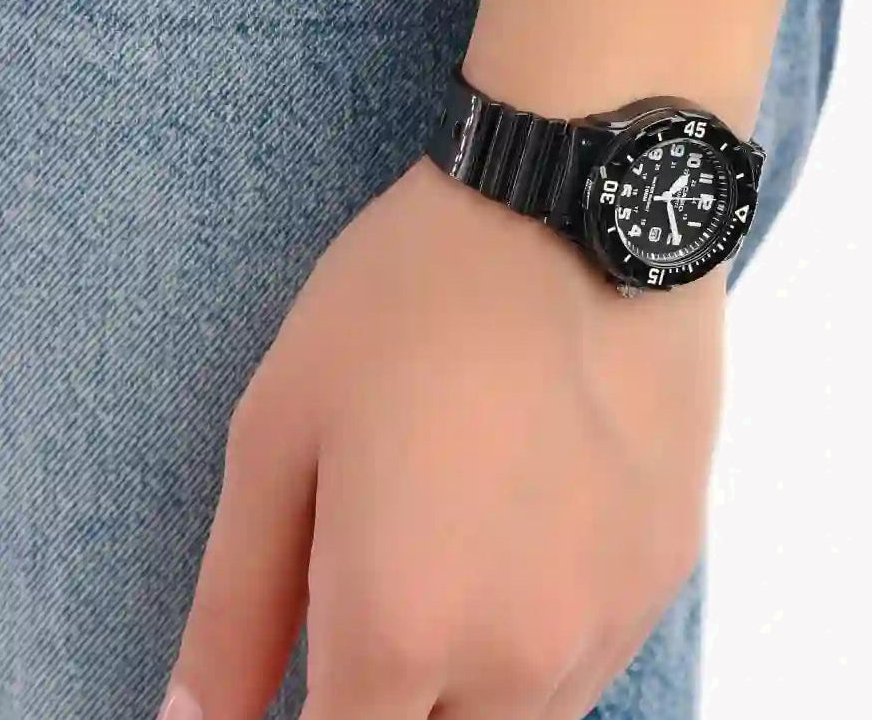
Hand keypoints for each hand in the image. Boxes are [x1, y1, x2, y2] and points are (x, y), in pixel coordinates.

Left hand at [162, 156, 725, 718]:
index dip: (309, 713)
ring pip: (528, 714)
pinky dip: (552, 622)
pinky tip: (542, 514)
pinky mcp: (672, 563)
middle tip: (386, 581)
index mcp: (400, 631)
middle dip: (395, 696)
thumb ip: (234, 601)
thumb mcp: (282, 428)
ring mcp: (611, 615)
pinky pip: (597, 647)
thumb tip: (199, 719)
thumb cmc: (414, 298)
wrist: (581, 203)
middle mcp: (520, 656)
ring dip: (478, 669)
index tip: (318, 647)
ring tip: (467, 536)